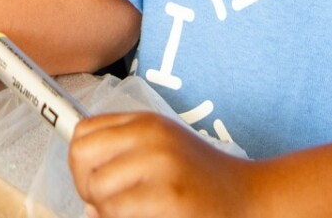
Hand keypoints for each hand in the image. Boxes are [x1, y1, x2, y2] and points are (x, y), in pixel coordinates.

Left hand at [70, 112, 259, 217]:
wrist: (250, 198)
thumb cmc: (200, 182)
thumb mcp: (163, 151)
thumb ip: (123, 157)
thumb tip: (85, 194)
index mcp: (146, 122)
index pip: (82, 133)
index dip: (82, 163)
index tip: (97, 181)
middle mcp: (152, 136)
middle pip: (81, 157)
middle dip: (87, 188)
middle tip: (110, 204)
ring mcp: (162, 164)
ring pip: (97, 190)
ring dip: (107, 212)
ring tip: (135, 213)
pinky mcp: (171, 196)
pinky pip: (118, 212)